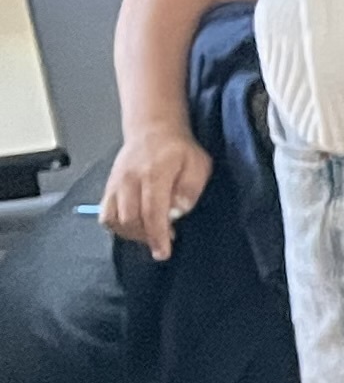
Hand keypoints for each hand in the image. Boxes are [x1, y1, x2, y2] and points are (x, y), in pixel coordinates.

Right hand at [100, 128, 211, 260]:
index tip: (162, 252)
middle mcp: (129, 180)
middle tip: (164, 240)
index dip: (156, 235)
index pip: (152, 211)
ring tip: (150, 234)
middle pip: (130, 218)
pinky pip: (105, 213)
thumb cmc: (179, 149)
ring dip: (131, 234)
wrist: (153, 129)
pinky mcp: (109, 187)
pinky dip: (117, 226)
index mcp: (154, 174)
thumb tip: (178, 210)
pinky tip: (134, 227)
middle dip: (146, 237)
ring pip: (114, 219)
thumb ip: (190, 189)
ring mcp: (116, 184)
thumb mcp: (198, 164)